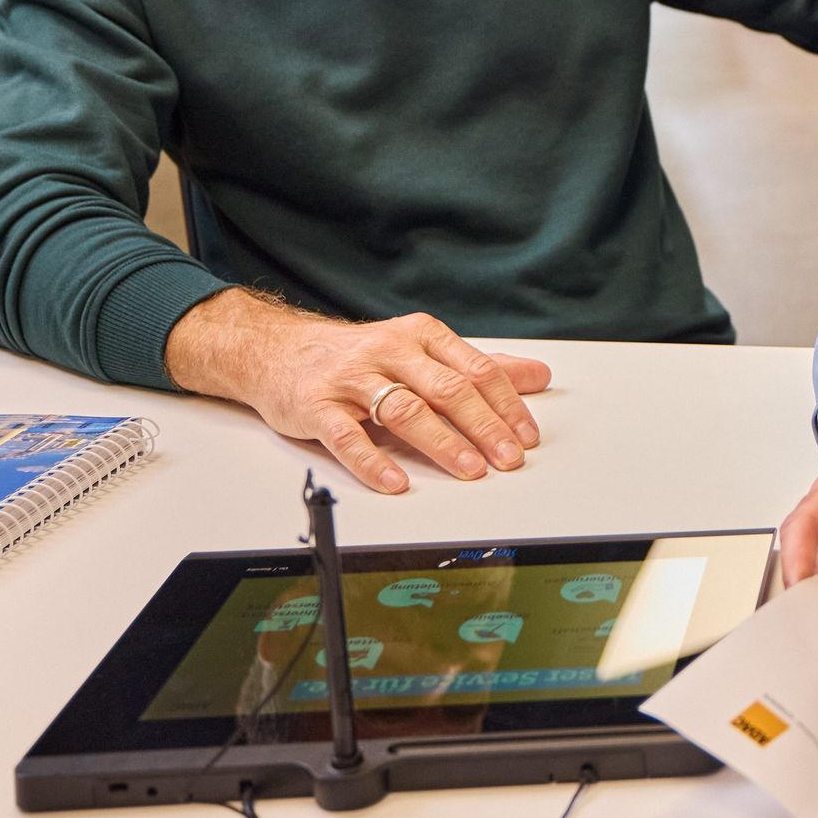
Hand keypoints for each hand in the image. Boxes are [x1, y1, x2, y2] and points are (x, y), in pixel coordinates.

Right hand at [165, 289, 547, 493]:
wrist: (279, 350)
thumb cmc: (360, 356)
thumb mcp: (422, 351)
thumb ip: (478, 366)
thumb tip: (539, 376)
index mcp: (420, 335)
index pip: (475, 369)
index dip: (506, 404)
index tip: (527, 437)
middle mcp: (388, 351)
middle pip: (446, 389)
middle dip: (483, 426)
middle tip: (509, 458)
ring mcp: (351, 378)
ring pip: (403, 410)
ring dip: (441, 443)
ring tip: (469, 470)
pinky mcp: (317, 407)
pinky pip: (347, 436)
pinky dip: (373, 460)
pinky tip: (396, 481)